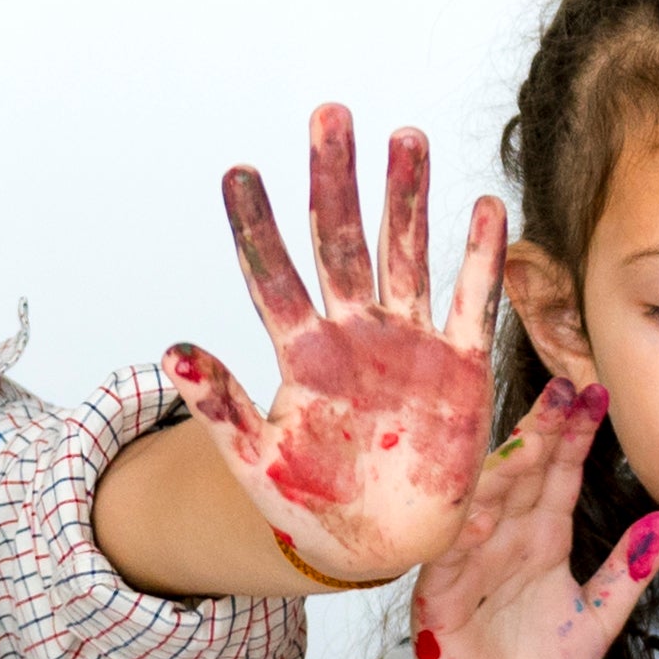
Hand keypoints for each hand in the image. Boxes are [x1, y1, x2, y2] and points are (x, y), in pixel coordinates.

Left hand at [164, 106, 506, 583]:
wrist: (376, 545)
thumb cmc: (311, 505)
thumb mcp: (256, 461)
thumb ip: (219, 407)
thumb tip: (173, 352)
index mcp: (300, 355)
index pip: (273, 276)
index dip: (256, 227)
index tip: (239, 172)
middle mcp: (352, 334)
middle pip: (341, 241)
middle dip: (335, 179)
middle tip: (329, 114)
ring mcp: (408, 345)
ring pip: (406, 254)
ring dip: (407, 198)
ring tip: (407, 135)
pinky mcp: (459, 368)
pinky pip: (474, 304)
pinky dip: (480, 260)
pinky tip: (485, 207)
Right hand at [402, 379, 658, 658]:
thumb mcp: (598, 618)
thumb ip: (628, 572)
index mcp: (540, 540)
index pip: (557, 475)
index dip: (574, 436)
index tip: (596, 394)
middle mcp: (502, 542)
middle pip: (521, 477)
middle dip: (541, 433)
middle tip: (563, 391)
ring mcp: (467, 566)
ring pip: (482, 507)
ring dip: (503, 471)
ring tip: (529, 437)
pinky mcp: (439, 599)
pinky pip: (447, 559)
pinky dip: (461, 535)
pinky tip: (480, 512)